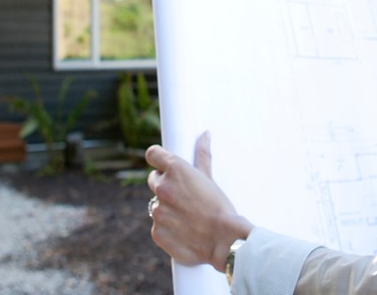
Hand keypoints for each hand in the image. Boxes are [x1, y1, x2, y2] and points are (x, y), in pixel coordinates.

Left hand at [146, 131, 253, 271]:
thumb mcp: (210, 179)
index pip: (152, 154)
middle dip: (164, 185)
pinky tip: (184, 230)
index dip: (157, 159)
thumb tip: (204, 134)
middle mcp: (162, 188)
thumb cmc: (220, 209)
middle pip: (153, 179)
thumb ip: (203, 155)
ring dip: (167, 208)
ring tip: (188, 216)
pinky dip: (167, 227)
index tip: (161, 164)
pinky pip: (158, 225)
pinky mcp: (156, 231)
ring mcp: (158, 210)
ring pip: (157, 204)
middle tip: (184, 195)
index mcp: (175, 170)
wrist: (224, 242)